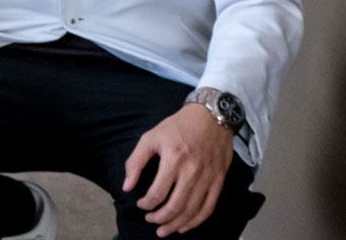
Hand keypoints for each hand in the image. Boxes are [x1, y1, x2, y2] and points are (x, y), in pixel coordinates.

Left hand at [123, 102, 234, 235]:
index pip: (157, 193)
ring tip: (165, 230)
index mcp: (173, 159)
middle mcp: (192, 171)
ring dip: (177, 224)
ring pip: (192, 211)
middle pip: (175, 206)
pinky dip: (197, 221)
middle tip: (151, 221)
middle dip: (160, 219)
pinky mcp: (219, 181)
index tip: (141, 205)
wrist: (212, 117)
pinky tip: (186, 226)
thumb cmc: (178, 126)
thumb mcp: (150, 137)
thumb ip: (135, 162)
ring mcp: (208, 178)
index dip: (146, 204)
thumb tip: (127, 186)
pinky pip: (209, 208)